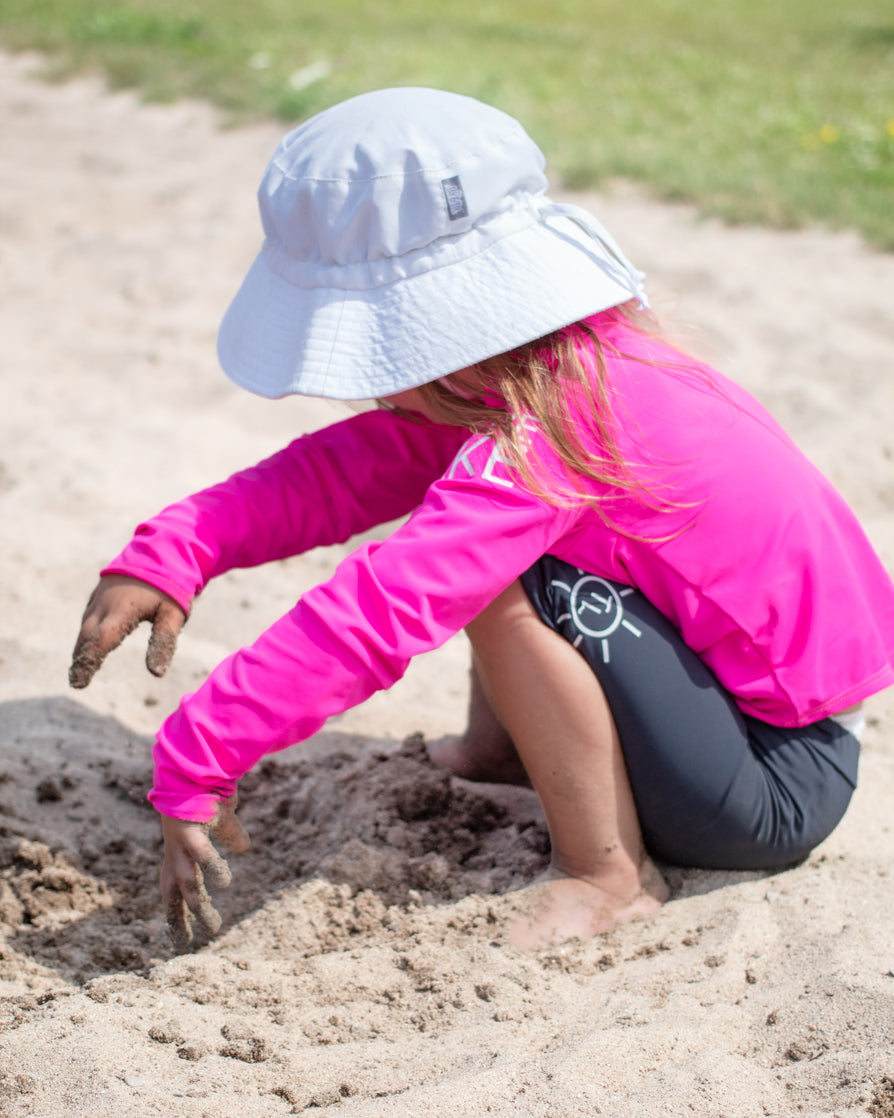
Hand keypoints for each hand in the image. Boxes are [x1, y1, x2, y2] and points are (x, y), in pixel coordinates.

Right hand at [69, 574, 186, 687]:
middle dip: (81, 658)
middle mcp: (104, 603)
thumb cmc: (171, 584)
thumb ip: (164, 643)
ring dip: (82, 645)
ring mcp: (100, 595)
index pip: (100, 643)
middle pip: (88, 636)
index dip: (88, 663)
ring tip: (80, 664)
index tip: (79, 684)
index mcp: (121, 611)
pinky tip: (90, 640)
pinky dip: (88, 630)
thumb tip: (156, 673)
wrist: (162, 549)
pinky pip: (90, 614)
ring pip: (86, 624)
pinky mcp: (102, 590)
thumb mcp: (173, 614)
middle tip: (76, 680)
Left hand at [161, 798, 249, 950]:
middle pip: (177, 893)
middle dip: (185, 919)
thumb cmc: (208, 791)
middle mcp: (175, 852)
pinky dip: (212, 867)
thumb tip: (244, 847)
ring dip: (197, 905)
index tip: (181, 939)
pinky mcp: (189, 829)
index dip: (175, 914)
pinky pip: (201, 854)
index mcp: (179, 852)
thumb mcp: (221, 819)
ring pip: (186, 882)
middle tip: (199, 940)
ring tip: (212, 926)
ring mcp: (180, 842)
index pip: (173, 890)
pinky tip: (225, 881)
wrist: (196, 766)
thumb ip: (230, 835)